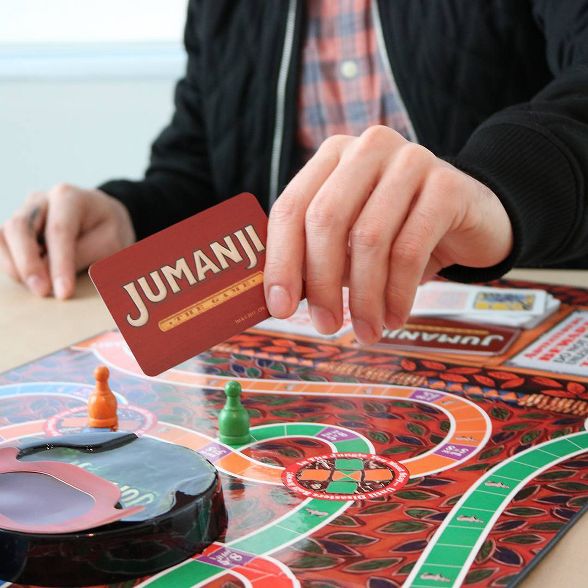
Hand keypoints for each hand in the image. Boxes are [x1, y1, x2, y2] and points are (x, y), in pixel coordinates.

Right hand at [0, 184, 134, 298]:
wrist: (103, 217)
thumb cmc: (109, 230)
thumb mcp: (109, 243)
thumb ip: (81, 255)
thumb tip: (52, 276)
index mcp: (69, 197)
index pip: (59, 230)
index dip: (59, 264)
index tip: (64, 292)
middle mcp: (41, 200)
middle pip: (20, 227)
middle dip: (28, 264)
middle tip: (43, 292)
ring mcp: (24, 212)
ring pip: (4, 236)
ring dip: (15, 266)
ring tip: (37, 288)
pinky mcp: (16, 228)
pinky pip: (2, 245)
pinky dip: (11, 264)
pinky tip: (28, 279)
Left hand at [264, 126, 512, 343]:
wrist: (469, 219)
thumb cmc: (397, 233)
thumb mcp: (349, 243)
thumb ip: (315, 259)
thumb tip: (279, 301)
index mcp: (332, 157)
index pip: (291, 207)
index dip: (280, 261)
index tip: (280, 308)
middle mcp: (367, 150)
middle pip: (326, 219)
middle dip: (320, 283)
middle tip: (325, 325)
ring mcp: (410, 161)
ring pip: (369, 239)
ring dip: (363, 297)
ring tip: (366, 331)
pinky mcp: (447, 185)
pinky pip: (410, 249)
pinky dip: (397, 293)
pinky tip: (394, 317)